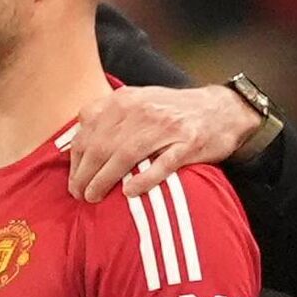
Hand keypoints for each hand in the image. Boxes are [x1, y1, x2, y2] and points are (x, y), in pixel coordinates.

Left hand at [68, 85, 260, 201]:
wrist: (223, 109)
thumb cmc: (173, 112)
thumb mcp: (138, 101)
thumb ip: (109, 116)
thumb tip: (77, 144)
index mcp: (126, 99)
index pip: (89, 128)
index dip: (76, 156)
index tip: (73, 177)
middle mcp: (143, 109)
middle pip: (103, 144)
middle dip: (85, 173)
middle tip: (78, 194)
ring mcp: (166, 126)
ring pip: (125, 155)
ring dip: (104, 179)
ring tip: (93, 197)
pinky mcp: (188, 143)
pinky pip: (161, 164)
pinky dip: (143, 180)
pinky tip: (129, 193)